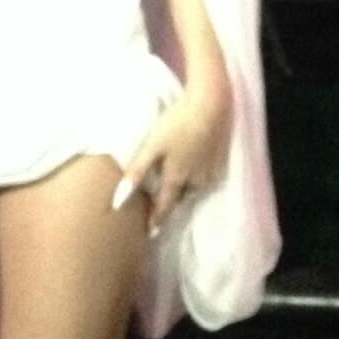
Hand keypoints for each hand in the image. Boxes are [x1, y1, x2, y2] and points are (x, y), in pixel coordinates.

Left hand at [114, 68, 232, 237]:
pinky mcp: (220, 162)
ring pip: (194, 186)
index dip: (156, 220)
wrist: (211, 105)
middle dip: (171, 204)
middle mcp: (196, 182)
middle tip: (161, 209)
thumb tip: (118, 200)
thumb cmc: (177, 124)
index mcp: (177, 179)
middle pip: (180, 198)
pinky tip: (192, 162)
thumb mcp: (152, 146)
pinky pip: (205, 175)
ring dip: (185, 187)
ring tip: (176, 181)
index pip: (164, 207)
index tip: (150, 232)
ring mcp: (210, 172)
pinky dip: (196, 173)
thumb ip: (137, 172)